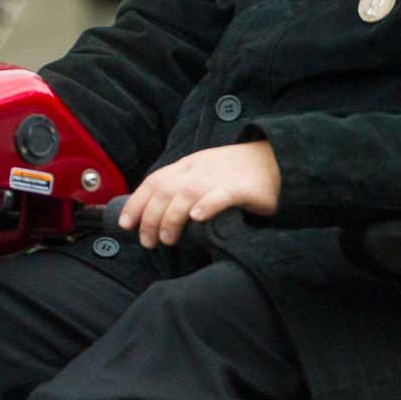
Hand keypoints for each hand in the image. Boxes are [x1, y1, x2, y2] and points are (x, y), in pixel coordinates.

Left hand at [117, 141, 279, 247]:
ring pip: (186, 194)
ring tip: (167, 239)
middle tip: (147, 241)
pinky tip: (197, 217)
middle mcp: (197, 170)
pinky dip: (207, 204)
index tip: (125, 224)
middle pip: (164, 191)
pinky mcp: (242, 187)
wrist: (275, 157)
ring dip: (172, 217)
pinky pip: (221, 194)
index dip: (136, 203)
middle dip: (150, 217)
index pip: (153, 182)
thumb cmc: (236, 171)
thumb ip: (182, 187)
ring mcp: (218, 177)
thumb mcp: (203, 172)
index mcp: (186, 166)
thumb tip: (157, 213)